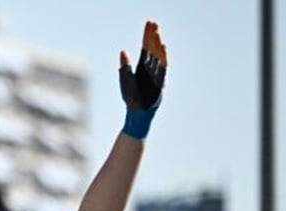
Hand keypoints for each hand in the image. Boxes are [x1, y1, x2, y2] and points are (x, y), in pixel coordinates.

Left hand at [119, 21, 167, 137]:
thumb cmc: (131, 98)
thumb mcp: (125, 79)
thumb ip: (125, 65)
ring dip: (157, 44)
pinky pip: (162, 68)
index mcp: (142, 67)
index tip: (149, 23)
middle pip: (152, 49)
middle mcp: (151, 69)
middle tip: (153, 22)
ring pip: (157, 56)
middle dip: (153, 36)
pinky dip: (162, 58)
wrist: (137, 113)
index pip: (145, 47)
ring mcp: (156, 75)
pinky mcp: (160, 82)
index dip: (147, 35)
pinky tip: (162, 48)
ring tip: (157, 33)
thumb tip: (123, 51)